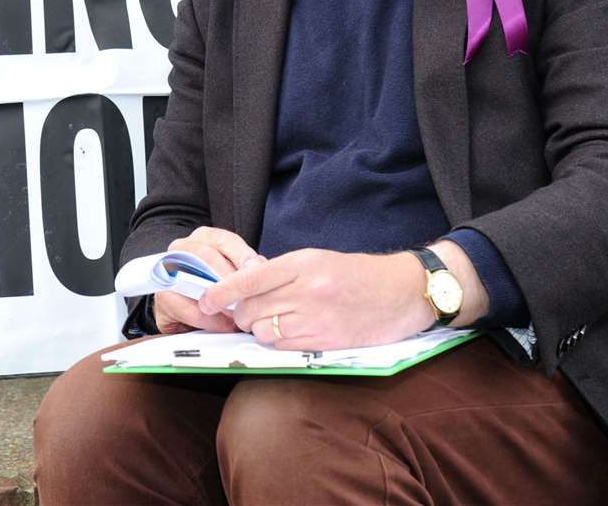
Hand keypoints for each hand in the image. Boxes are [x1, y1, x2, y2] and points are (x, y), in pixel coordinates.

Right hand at [151, 227, 260, 334]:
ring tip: (238, 313)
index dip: (242, 254)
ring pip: (193, 279)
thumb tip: (262, 271)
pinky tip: (224, 324)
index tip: (257, 269)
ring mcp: (168, 273)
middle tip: (247, 295)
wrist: (183, 310)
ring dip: (218, 298)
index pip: (223, 240)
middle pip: (206, 256)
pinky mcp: (163, 299)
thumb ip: (244, 270)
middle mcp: (182, 250)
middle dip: (229, 277)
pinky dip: (208, 318)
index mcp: (202, 239)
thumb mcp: (230, 275)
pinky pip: (187, 307)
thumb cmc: (210, 289)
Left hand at [200, 249, 436, 350]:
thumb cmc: (358, 274)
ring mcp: (317, 319)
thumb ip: (282, 272)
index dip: (222, 292)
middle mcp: (308, 291)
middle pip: (251, 309)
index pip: (251, 278)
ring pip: (263, 332)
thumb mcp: (318, 259)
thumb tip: (244, 286)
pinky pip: (284, 348)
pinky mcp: (326, 343)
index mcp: (304, 263)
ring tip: (274, 320)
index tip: (205, 300)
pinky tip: (291, 332)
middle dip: (241, 313)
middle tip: (245, 311)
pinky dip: (279, 343)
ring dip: (260, 329)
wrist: (402, 293)